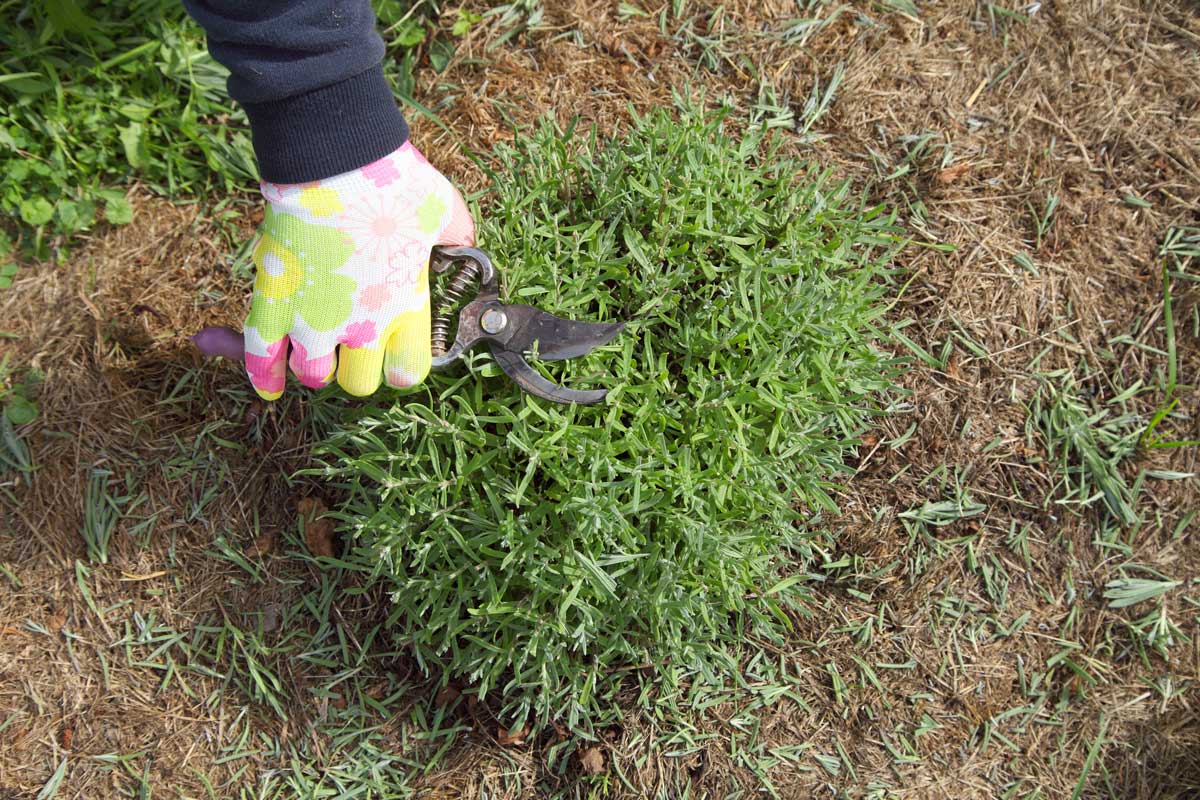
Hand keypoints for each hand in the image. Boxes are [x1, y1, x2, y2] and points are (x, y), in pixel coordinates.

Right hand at [242, 142, 474, 398]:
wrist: (334, 157)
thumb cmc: (392, 181)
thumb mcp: (442, 209)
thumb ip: (457, 234)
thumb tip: (465, 242)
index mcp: (406, 309)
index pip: (407, 373)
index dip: (401, 366)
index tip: (395, 351)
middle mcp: (363, 325)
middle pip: (358, 383)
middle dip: (355, 370)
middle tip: (350, 346)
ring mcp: (314, 318)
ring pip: (313, 376)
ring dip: (314, 367)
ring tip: (315, 348)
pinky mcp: (273, 302)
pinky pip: (261, 357)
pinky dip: (261, 376)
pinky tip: (267, 387)